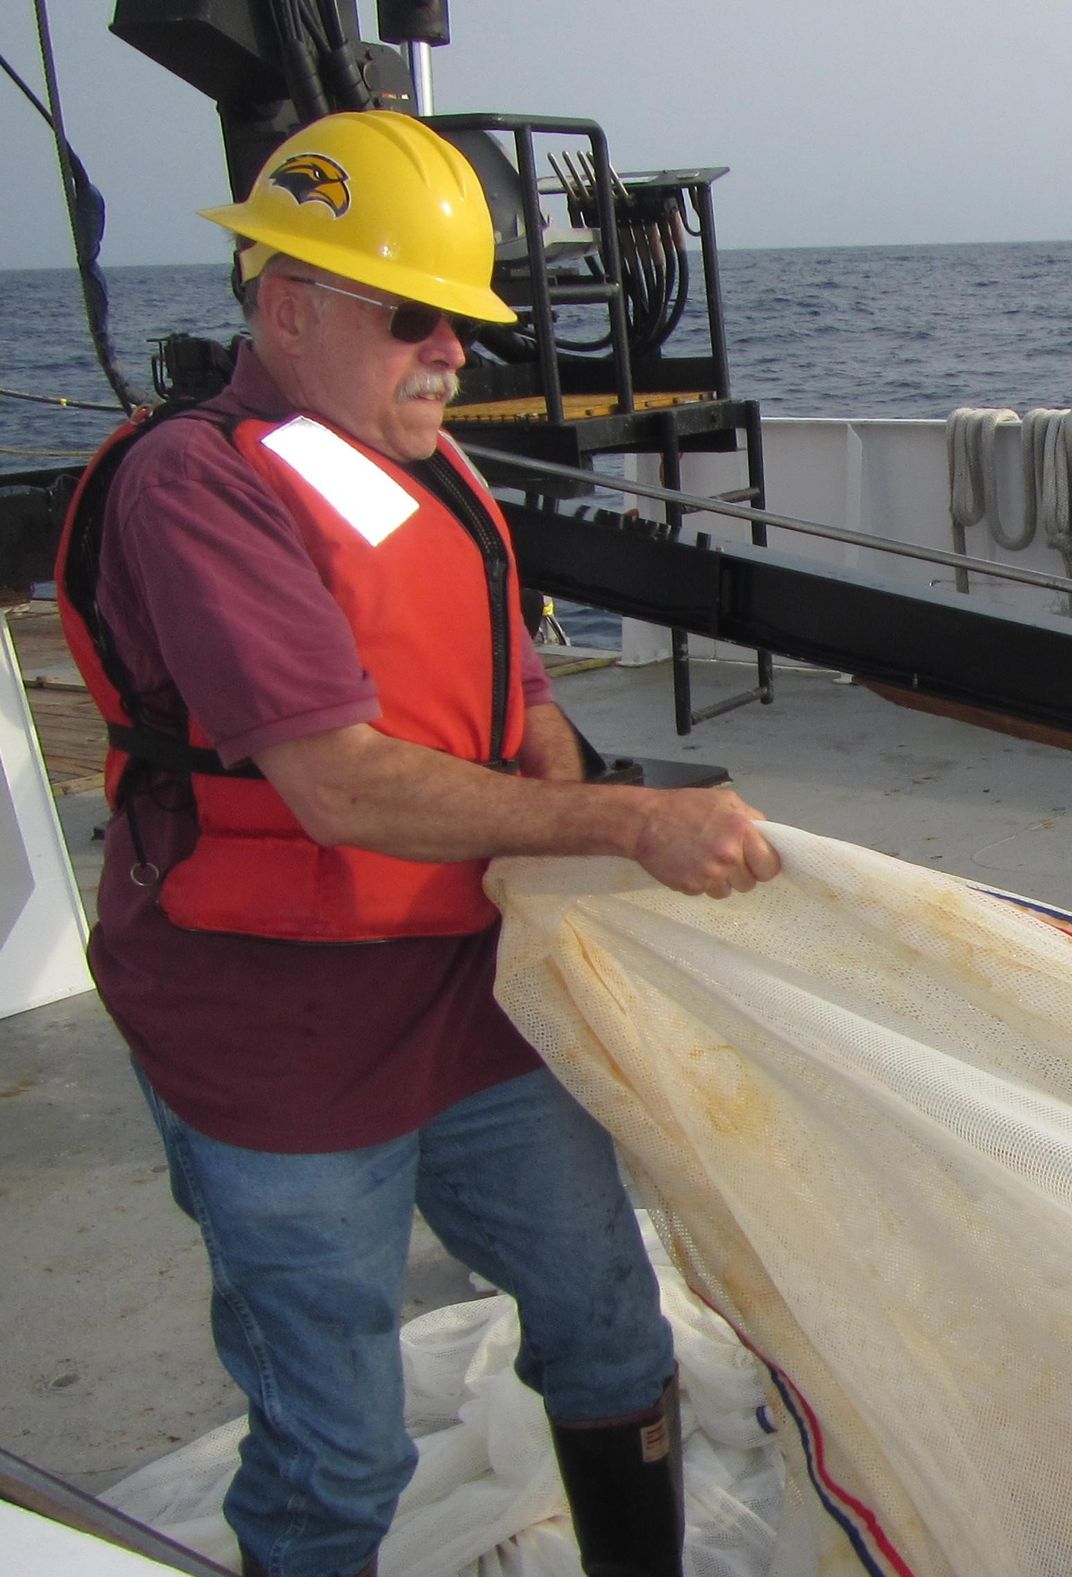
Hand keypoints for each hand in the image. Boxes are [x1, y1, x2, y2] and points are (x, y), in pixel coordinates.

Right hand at [632, 787, 780, 898]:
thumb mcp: (724, 801)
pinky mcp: (692, 888)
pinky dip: (702, 882)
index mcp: (741, 832)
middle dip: (741, 872)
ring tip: (704, 859)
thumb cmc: (684, 806)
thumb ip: (750, 818)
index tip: (756, 861)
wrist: (644, 821)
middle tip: (725, 857)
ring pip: (729, 891)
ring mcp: (709, 876)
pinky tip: (690, 864)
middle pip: (750, 883)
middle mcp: (729, 857)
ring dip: (722, 880)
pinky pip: (707, 892)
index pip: (771, 866)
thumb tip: (767, 838)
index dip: (765, 864)